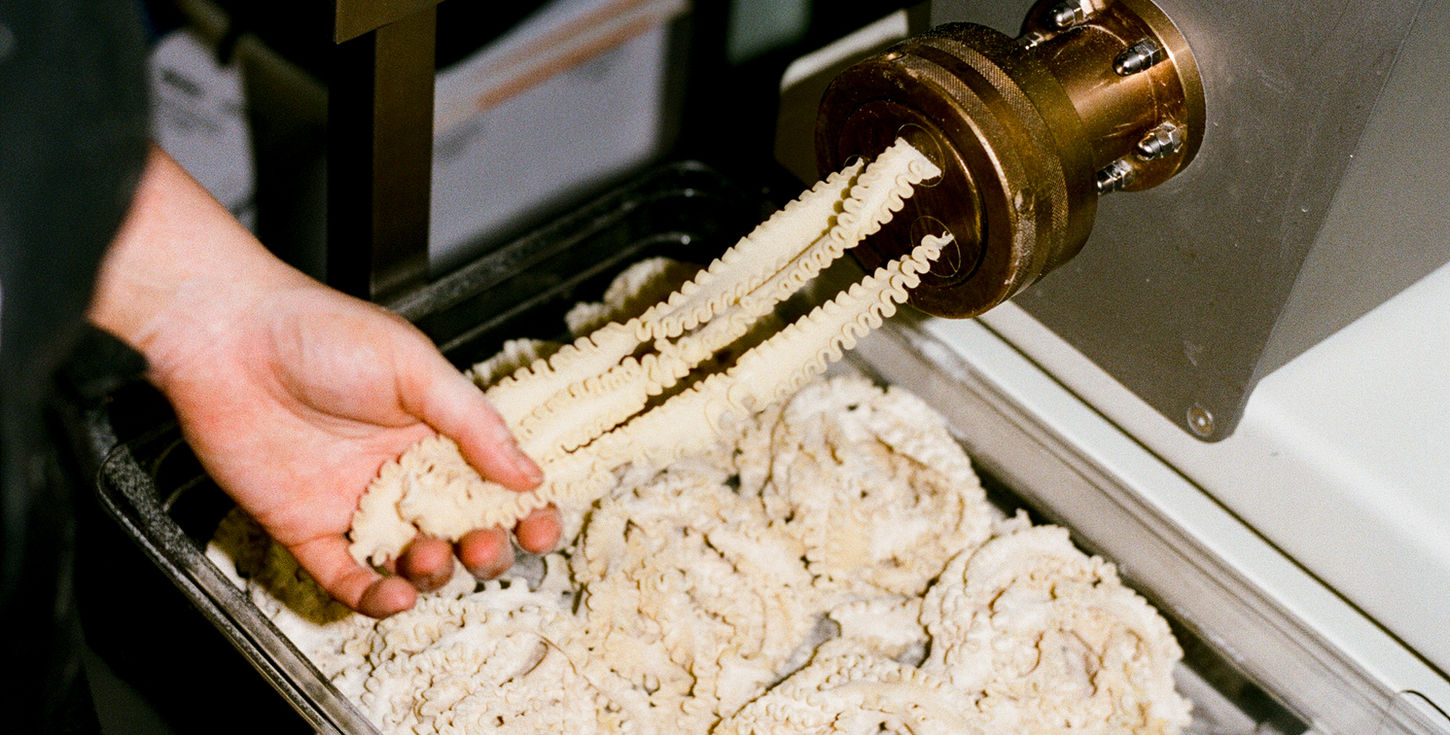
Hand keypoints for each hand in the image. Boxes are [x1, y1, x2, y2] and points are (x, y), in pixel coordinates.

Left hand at [89, 148, 559, 616]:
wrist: (228, 338)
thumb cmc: (321, 331)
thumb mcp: (415, 367)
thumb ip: (473, 424)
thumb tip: (530, 475)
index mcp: (437, 434)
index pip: (496, 484)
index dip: (524, 511)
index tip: (539, 524)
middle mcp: (402, 475)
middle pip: (462, 533)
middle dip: (484, 550)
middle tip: (482, 545)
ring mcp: (355, 505)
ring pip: (411, 563)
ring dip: (432, 574)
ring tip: (428, 558)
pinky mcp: (306, 528)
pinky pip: (345, 578)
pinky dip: (370, 597)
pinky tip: (391, 595)